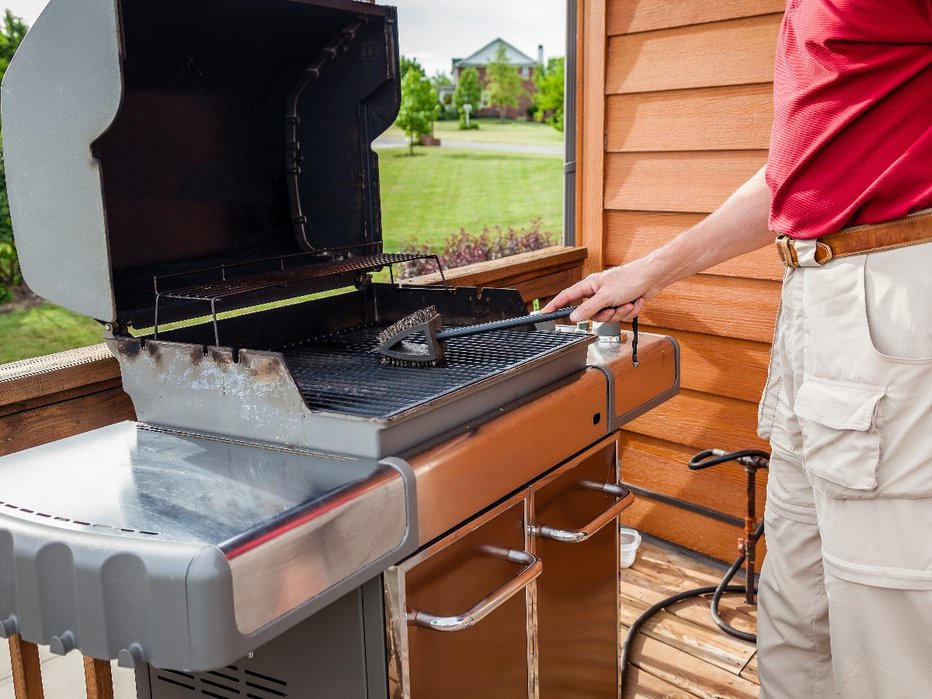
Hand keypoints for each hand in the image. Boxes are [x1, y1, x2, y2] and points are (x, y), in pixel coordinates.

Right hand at [541, 259, 661, 321]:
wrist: (653, 277)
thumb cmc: (630, 279)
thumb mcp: (606, 297)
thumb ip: (588, 308)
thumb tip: (573, 317)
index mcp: (589, 286)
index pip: (566, 297)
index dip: (554, 306)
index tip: (543, 314)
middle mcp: (597, 292)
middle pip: (591, 314)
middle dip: (606, 315)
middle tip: (614, 307)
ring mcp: (609, 299)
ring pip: (607, 317)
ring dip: (620, 313)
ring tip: (628, 302)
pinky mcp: (621, 303)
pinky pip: (619, 316)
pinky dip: (629, 311)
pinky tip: (635, 302)